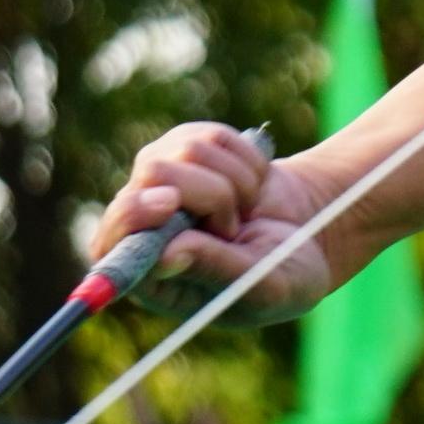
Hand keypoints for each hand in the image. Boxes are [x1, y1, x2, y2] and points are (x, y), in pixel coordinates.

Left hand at [93, 133, 344, 325]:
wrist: (312, 235)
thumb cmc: (285, 277)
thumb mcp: (260, 287)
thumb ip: (214, 270)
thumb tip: (164, 256)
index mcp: (152, 276)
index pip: (111, 244)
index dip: (133, 217)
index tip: (170, 203)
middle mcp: (146, 226)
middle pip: (149, 179)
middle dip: (207, 195)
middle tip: (233, 225)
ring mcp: (162, 182)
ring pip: (186, 151)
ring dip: (234, 182)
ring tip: (245, 213)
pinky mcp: (185, 149)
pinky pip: (212, 137)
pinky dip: (245, 161)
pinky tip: (252, 187)